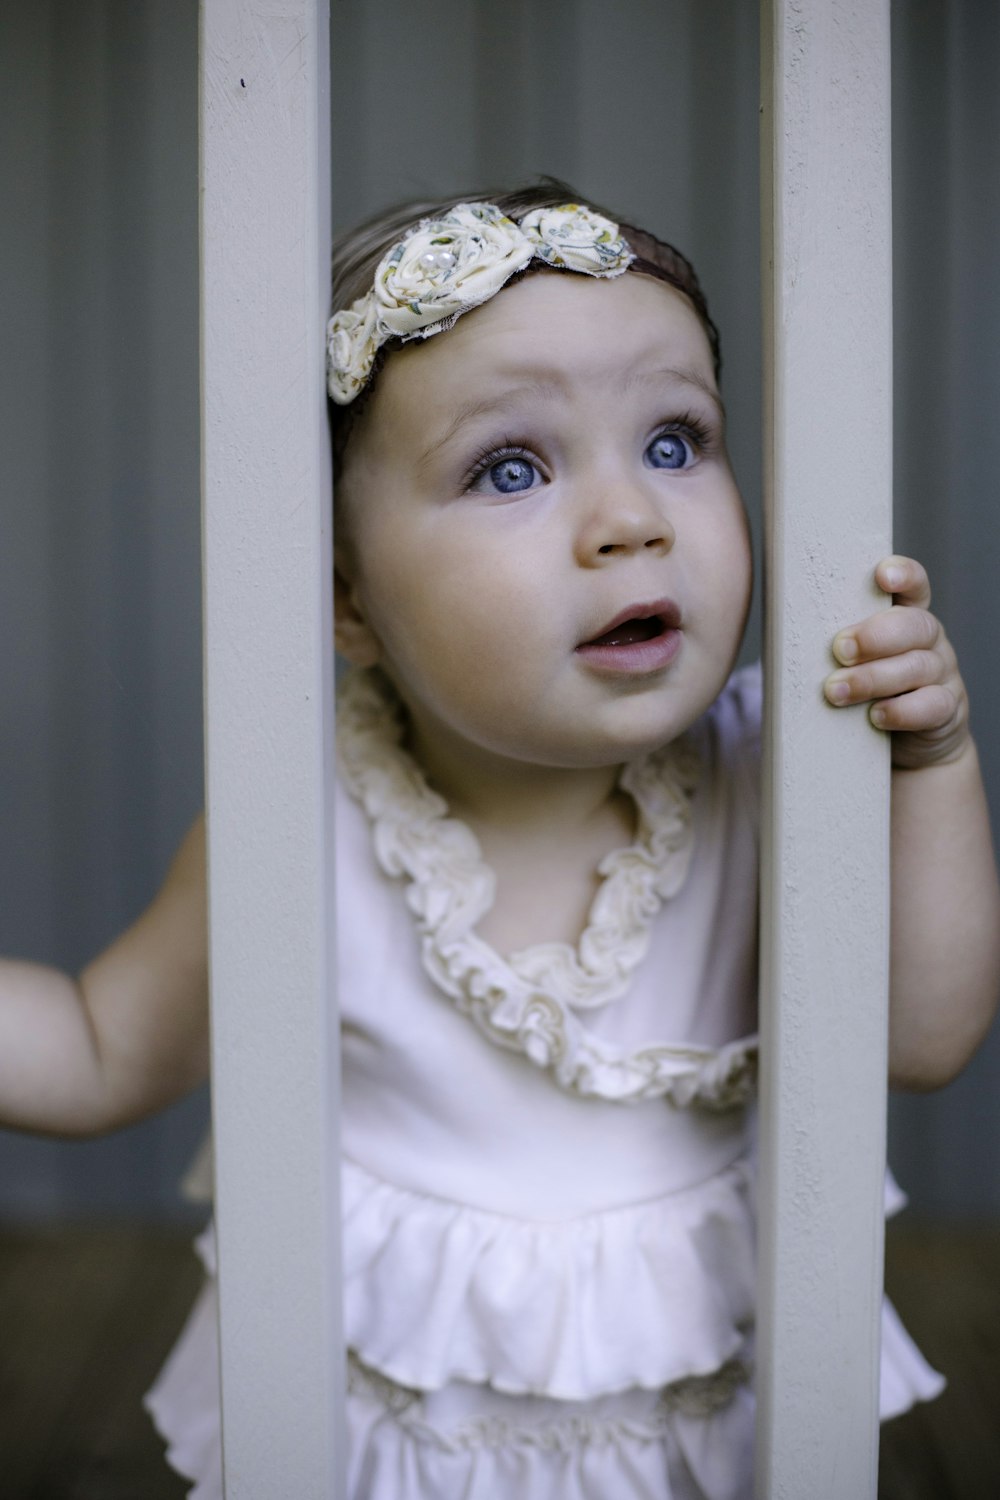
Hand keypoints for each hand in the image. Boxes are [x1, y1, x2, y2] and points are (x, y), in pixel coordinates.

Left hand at [824, 555, 969, 769]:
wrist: (907, 739)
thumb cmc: (866, 690)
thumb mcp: (852, 660)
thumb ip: (832, 641)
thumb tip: (778, 631)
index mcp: (904, 617)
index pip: (914, 585)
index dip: (904, 575)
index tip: (881, 574)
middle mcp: (929, 640)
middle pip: (915, 625)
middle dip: (875, 635)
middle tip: (839, 648)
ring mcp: (941, 674)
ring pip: (918, 666)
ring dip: (873, 677)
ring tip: (836, 691)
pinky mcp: (946, 710)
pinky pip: (933, 705)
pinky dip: (902, 711)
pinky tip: (875, 715)